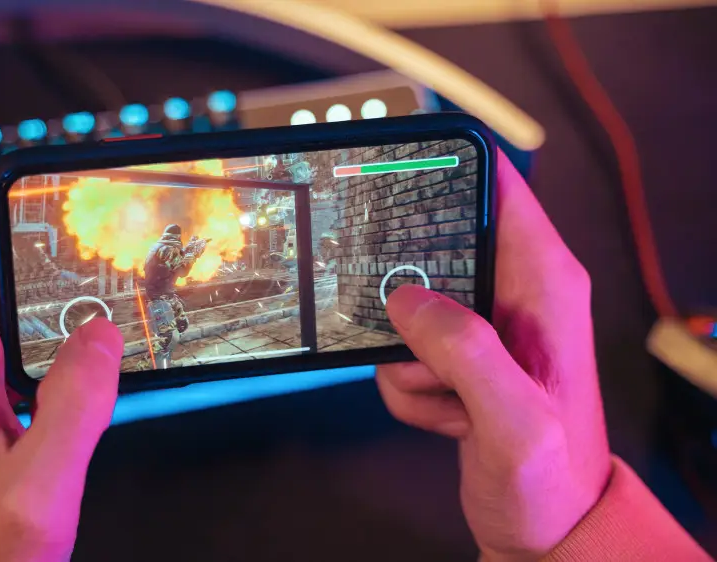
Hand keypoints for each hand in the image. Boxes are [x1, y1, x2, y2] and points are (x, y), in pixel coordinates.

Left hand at [0, 181, 122, 561]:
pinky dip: (49, 317)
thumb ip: (78, 401)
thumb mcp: (40, 483)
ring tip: (110, 288)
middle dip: (47, 236)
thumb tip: (106, 333)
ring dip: (53, 282)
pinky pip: (7, 319)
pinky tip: (90, 340)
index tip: (59, 190)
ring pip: (2, 284)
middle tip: (106, 244)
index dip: (6, 189)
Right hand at [376, 152, 611, 560]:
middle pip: (434, 245)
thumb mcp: (515, 418)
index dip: (449, 168)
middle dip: (407, 300)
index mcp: (545, 283)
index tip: (399, 173)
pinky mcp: (457, 355)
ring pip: (406, 305)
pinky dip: (409, 387)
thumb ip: (465, 352)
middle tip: (422, 351)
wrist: (544, 526)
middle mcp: (513, 292)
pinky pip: (402, 347)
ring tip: (450, 400)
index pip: (500, 187)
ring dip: (408, 360)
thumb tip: (406, 300)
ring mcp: (480, 324)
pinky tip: (448, 416)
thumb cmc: (551, 478)